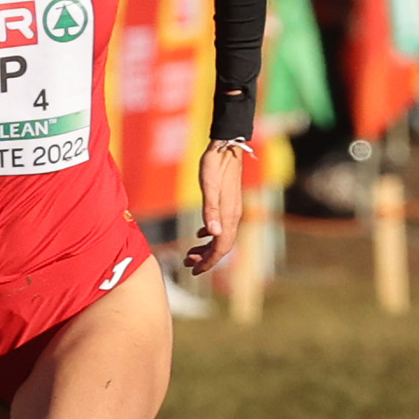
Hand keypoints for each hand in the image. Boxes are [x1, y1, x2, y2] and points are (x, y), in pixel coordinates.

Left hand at [187, 143, 250, 277]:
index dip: (208, 262)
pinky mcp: (227, 202)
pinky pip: (220, 225)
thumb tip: (213, 235)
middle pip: (222, 246)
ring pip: (221, 237)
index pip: (221, 247)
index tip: (194, 271)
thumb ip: (210, 210)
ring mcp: (231, 209)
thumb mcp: (209, 187)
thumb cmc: (214, 165)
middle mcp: (232, 215)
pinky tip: (199, 234)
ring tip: (189, 253)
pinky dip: (209, 234)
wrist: (227, 147)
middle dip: (206, 259)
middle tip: (186, 264)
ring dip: (206, 248)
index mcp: (228, 216)